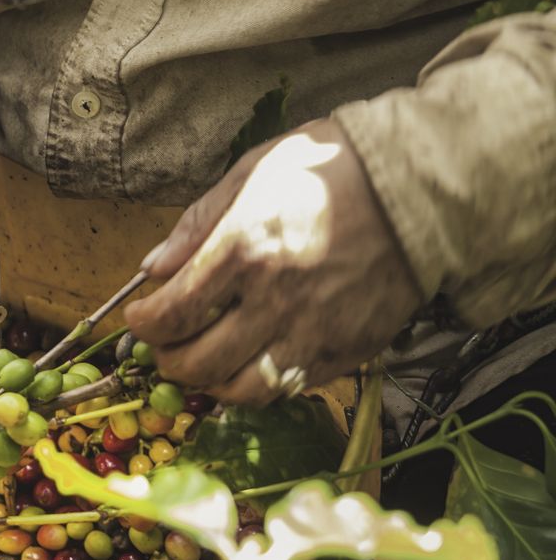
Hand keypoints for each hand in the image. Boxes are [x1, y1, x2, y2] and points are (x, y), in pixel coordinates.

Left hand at [124, 120, 423, 404]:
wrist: (420, 189)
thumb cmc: (330, 169)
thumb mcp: (252, 173)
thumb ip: (198, 224)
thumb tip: (152, 268)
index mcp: (244, 250)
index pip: (172, 315)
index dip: (143, 326)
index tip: (139, 318)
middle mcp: (275, 300)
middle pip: (198, 363)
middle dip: (167, 360)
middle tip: (165, 345)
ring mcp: (314, 332)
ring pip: (242, 390)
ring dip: (209, 384)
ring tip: (202, 363)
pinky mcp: (347, 351)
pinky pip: (289, 389)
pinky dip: (258, 385)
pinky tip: (249, 362)